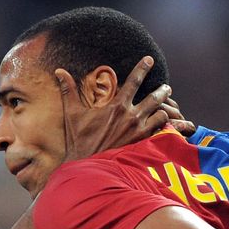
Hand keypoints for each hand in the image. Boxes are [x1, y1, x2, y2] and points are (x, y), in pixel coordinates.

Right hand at [56, 56, 194, 161]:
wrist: (88, 168)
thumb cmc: (79, 141)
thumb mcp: (72, 115)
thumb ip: (68, 91)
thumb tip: (59, 72)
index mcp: (117, 107)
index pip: (134, 81)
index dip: (143, 68)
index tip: (149, 60)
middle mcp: (132, 117)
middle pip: (155, 97)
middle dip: (162, 90)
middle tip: (166, 87)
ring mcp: (140, 132)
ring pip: (162, 115)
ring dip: (165, 110)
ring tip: (168, 108)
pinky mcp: (143, 146)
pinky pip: (162, 133)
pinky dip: (167, 129)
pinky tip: (169, 128)